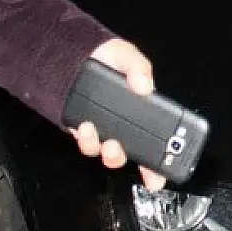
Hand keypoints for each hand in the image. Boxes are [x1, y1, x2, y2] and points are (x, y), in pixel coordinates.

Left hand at [69, 38, 166, 191]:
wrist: (75, 52)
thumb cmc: (106, 55)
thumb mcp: (127, 56)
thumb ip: (139, 68)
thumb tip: (145, 86)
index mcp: (141, 113)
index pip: (153, 144)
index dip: (156, 166)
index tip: (156, 179)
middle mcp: (121, 126)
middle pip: (127, 154)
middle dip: (122, 158)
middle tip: (118, 148)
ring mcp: (101, 128)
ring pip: (104, 151)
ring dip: (103, 149)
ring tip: (98, 134)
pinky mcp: (81, 127)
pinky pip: (85, 142)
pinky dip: (86, 138)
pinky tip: (85, 126)